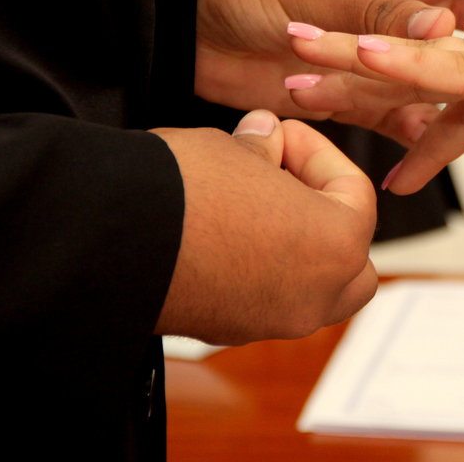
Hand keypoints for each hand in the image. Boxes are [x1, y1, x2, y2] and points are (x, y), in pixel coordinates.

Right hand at [151, 110, 377, 344]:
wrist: (108, 242)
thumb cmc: (183, 190)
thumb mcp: (235, 147)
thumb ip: (264, 145)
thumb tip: (265, 136)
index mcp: (337, 247)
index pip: (354, 193)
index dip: (315, 151)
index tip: (279, 133)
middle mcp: (314, 296)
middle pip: (351, 258)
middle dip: (328, 214)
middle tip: (284, 177)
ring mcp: (271, 321)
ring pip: (312, 288)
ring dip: (295, 247)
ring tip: (254, 204)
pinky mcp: (228, 331)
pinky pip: (265, 299)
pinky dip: (258, 269)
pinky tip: (224, 232)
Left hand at [193, 0, 463, 142]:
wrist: (187, 22)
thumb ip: (387, 15)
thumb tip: (450, 33)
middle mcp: (422, 4)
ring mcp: (402, 48)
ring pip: (458, 82)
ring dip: (453, 110)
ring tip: (454, 138)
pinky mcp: (375, 88)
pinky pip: (415, 115)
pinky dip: (417, 138)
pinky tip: (416, 163)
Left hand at [285, 1, 463, 217]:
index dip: (427, 126)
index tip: (398, 158)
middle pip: (422, 69)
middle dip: (362, 83)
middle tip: (304, 91)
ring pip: (418, 58)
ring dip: (355, 64)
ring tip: (295, 69)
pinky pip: (451, 62)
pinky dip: (405, 61)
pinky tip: (361, 58)